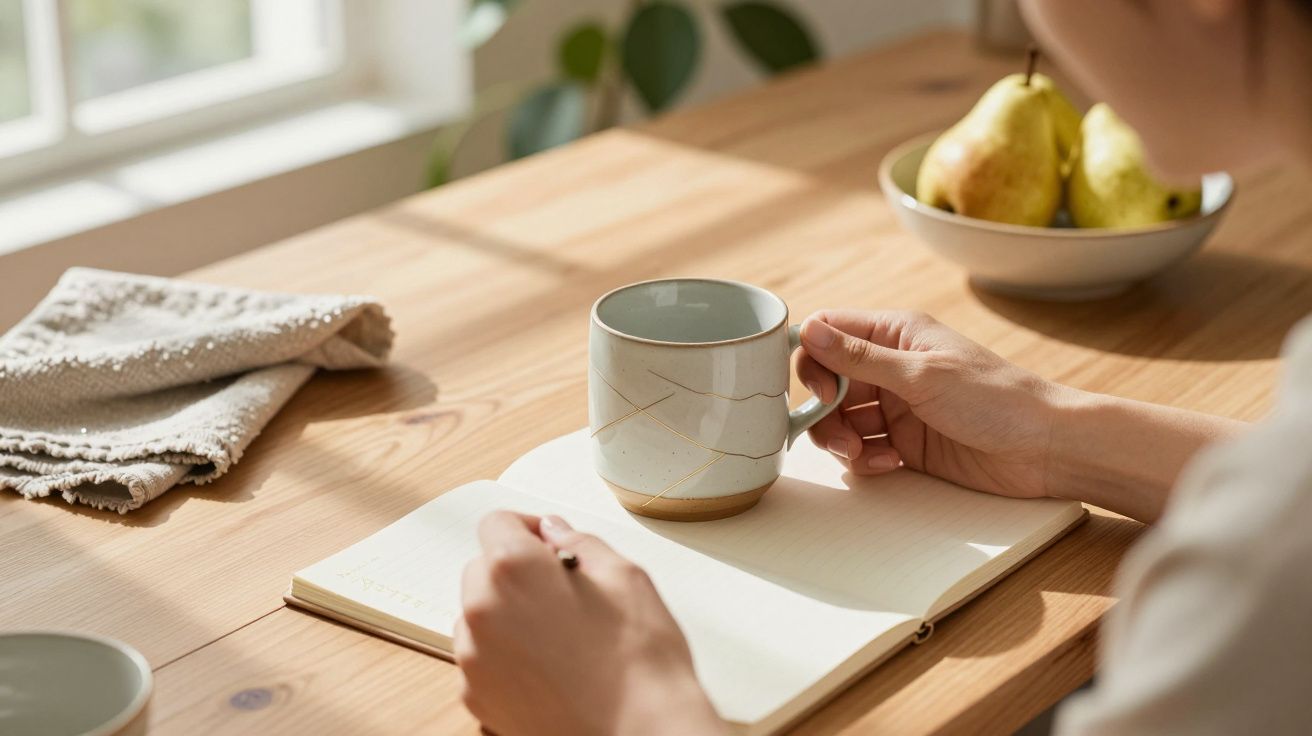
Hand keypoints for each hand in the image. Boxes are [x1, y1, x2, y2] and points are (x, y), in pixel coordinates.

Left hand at [456, 512, 724, 735]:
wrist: (639, 734)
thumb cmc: (638, 664)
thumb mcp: (625, 577)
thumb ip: (580, 543)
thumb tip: (556, 533)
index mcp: (513, 570)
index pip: (498, 523)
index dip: (529, 527)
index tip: (549, 543)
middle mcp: (482, 612)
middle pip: (483, 569)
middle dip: (518, 572)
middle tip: (566, 590)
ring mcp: (475, 660)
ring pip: (480, 616)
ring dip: (509, 614)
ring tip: (561, 635)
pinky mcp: (478, 698)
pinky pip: (483, 659)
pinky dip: (507, 655)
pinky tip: (552, 667)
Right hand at [796, 310, 1065, 498]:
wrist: (1044, 448)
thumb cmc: (995, 399)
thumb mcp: (922, 375)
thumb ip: (861, 357)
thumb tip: (808, 330)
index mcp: (895, 334)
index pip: (829, 332)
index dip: (813, 359)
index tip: (823, 392)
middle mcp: (891, 366)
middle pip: (828, 382)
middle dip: (825, 413)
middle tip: (843, 438)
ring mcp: (897, 405)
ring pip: (840, 419)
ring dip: (842, 440)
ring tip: (866, 455)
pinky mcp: (905, 441)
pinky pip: (862, 448)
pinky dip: (866, 459)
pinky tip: (891, 464)